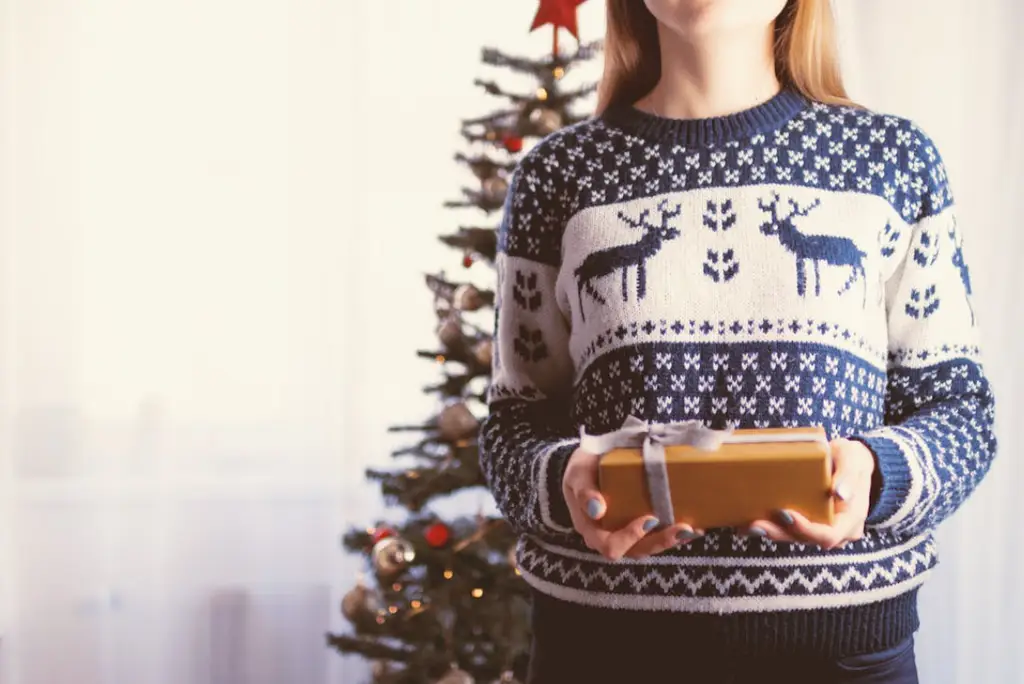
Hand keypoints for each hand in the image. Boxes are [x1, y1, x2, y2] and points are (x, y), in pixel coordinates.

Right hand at [562, 447, 700, 559]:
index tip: (649, 519)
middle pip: (636, 551)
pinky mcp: (640, 527)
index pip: (610, 545)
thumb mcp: (577, 474)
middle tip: (683, 528)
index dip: (630, 538)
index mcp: (591, 530)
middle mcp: (609, 537)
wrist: (587, 465)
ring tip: (692, 528)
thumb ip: (584, 490)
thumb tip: (597, 509)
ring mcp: (625, 534)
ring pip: (649, 547)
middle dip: (661, 542)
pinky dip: (675, 532)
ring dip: (672, 540)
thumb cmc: (581, 470)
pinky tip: (694, 525)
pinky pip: (657, 536)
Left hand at [747, 438, 874, 549]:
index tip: (786, 513)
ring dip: (770, 531)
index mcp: (850, 520)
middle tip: (755, 524)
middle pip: (805, 539)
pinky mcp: (808, 523)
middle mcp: (836, 531)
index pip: (828, 535)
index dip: (806, 529)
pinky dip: (770, 526)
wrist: (853, 464)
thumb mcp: (853, 458)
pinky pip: (789, 529)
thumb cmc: (852, 459)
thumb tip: (840, 494)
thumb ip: (848, 475)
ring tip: (746, 525)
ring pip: (794, 536)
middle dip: (778, 532)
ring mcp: (821, 529)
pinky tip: (747, 523)